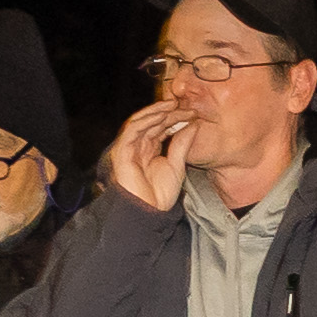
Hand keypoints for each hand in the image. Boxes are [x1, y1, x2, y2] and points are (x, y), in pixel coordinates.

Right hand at [102, 98, 191, 214]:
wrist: (148, 212)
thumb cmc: (160, 195)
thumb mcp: (177, 165)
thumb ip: (183, 144)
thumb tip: (193, 124)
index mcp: (148, 150)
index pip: (160, 128)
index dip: (174, 118)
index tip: (192, 113)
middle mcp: (137, 146)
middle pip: (151, 123)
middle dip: (167, 112)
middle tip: (182, 104)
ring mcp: (128, 148)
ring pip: (140, 122)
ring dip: (156, 111)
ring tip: (172, 105)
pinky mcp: (122, 152)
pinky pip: (132, 130)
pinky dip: (146, 120)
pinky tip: (159, 115)